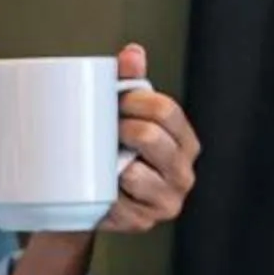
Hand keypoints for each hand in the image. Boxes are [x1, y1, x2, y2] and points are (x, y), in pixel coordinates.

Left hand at [99, 44, 200, 234]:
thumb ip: (130, 83)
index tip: (114, 100)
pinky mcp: (141, 222)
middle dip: (121, 127)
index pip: (165, 110)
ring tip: (98, 159)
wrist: (88, 203)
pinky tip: (96, 187)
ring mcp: (166, 201)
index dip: (135, 101)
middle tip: (102, 129)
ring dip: (110, 163)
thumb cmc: (112, 152)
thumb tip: (133, 52)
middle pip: (150, 136)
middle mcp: (183, 172)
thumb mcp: (123, 117)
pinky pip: (117, 203)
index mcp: (184, 141)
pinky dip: (103, 193)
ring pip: (134, 172)